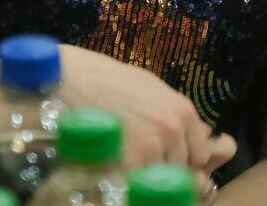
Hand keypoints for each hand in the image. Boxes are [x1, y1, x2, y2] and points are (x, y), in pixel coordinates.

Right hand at [58, 45, 236, 172]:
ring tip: (125, 162)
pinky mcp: (125, 165)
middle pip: (182, 170)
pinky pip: (138, 187)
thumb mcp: (149, 86)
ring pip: (160, 181)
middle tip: (142, 159)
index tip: (170, 157)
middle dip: (165, 168)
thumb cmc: (104, 79)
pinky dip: (129, 184)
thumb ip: (174, 112)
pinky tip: (115, 170)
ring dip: (146, 177)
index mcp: (182, 110)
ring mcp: (150, 149)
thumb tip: (200, 134)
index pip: (201, 153)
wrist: (66, 80)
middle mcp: (173, 130)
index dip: (185, 158)